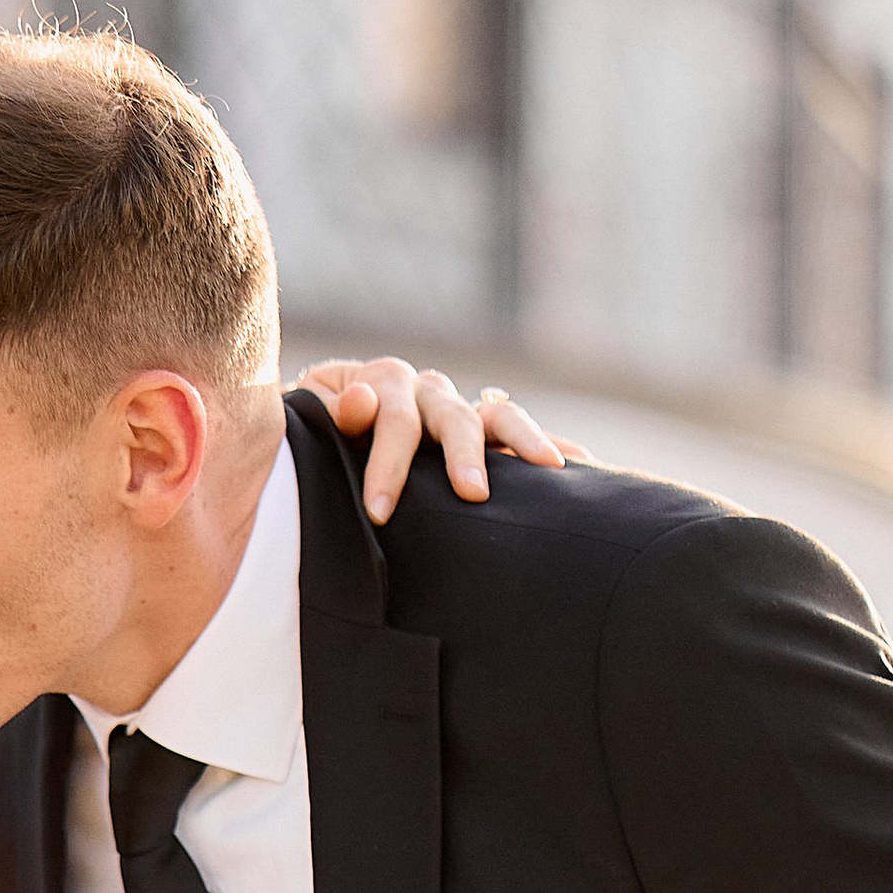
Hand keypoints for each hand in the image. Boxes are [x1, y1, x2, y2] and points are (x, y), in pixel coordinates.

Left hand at [295, 356, 592, 521]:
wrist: (317, 438)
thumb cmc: (311, 442)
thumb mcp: (309, 425)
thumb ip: (330, 414)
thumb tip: (360, 400)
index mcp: (380, 382)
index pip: (392, 416)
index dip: (388, 462)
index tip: (381, 510)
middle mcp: (425, 390)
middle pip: (452, 415)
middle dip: (463, 455)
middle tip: (473, 493)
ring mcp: (457, 410)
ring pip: (497, 415)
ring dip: (523, 440)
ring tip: (550, 468)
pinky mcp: (482, 432)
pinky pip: (520, 436)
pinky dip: (551, 445)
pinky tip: (582, 464)